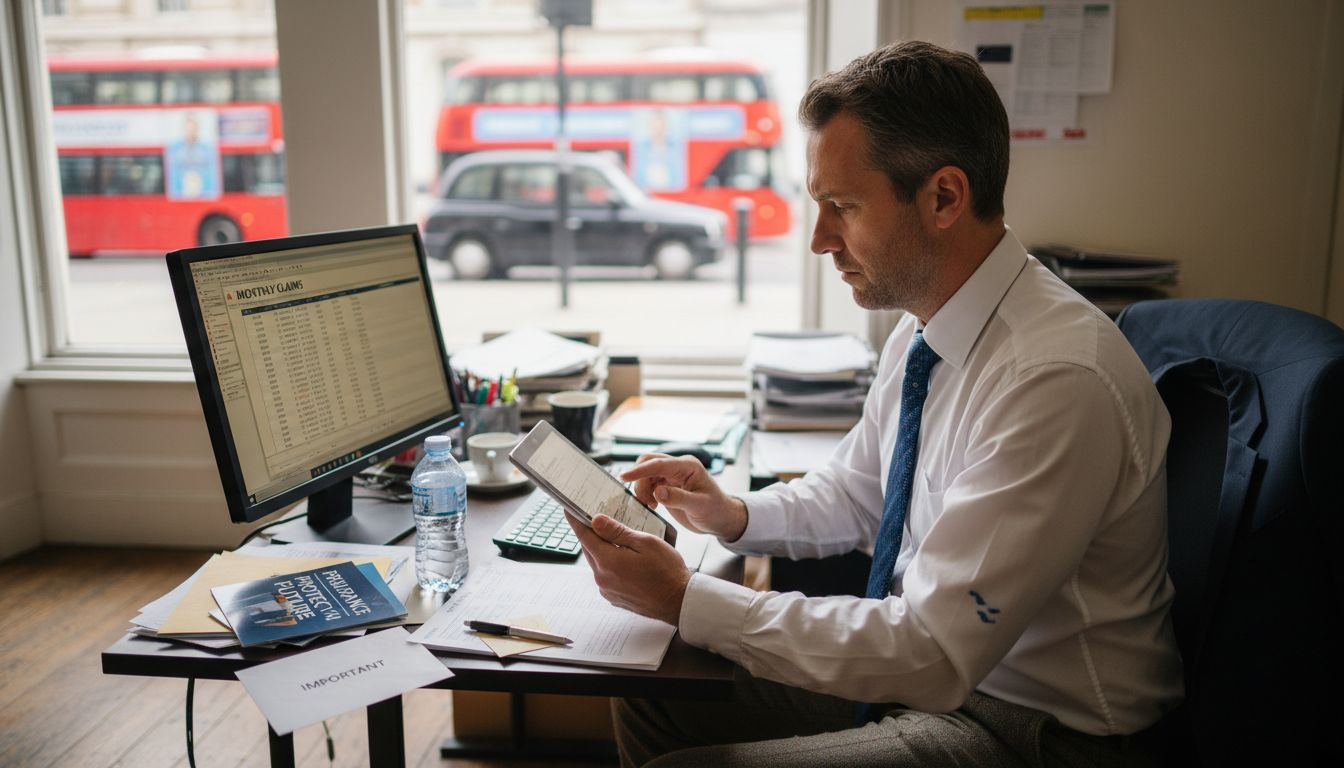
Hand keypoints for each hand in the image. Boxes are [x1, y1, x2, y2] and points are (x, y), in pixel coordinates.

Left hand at [567, 513, 690, 625]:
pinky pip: (605, 574)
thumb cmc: (667, 571)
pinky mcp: (613, 597)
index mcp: (608, 562)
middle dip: (591, 533)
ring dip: (602, 549)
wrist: (679, 602)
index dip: (576, 520)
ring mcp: (607, 589)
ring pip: (597, 562)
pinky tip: (623, 558)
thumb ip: (618, 532)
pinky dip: (609, 563)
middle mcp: (602, 578)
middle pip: (589, 549)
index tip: (568, 508)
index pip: (584, 536)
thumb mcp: (646, 543)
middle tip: (594, 517)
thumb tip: (596, 520)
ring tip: (614, 537)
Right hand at [620, 455, 747, 540]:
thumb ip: (678, 498)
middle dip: (639, 479)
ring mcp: (672, 476)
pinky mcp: (667, 486)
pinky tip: (651, 505)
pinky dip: (644, 493)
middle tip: (642, 499)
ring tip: (650, 505)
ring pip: (646, 474)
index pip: (658, 464)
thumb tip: (658, 492)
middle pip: (649, 463)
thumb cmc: (716, 511)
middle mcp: (678, 468)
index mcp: (687, 466)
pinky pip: (648, 484)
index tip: (624, 477)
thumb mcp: (699, 506)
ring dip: (641, 488)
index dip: (639, 470)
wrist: (721, 519)